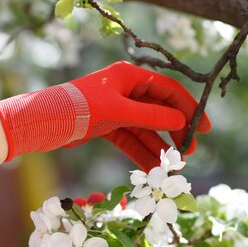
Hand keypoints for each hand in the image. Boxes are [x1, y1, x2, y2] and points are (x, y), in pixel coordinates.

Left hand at [0, 61, 210, 168]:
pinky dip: (142, 154)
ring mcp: (117, 110)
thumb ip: (151, 116)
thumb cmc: (79, 108)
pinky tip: (153, 169)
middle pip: (160, 111)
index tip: (203, 128)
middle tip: (189, 151)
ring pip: (146, 129)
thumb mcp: (118, 111)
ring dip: (159, 147)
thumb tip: (180, 121)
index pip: (168, 90)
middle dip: (175, 131)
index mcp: (130, 77)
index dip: (188, 108)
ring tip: (173, 166)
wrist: (44, 123)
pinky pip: (131, 140)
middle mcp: (126, 91)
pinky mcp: (108, 127)